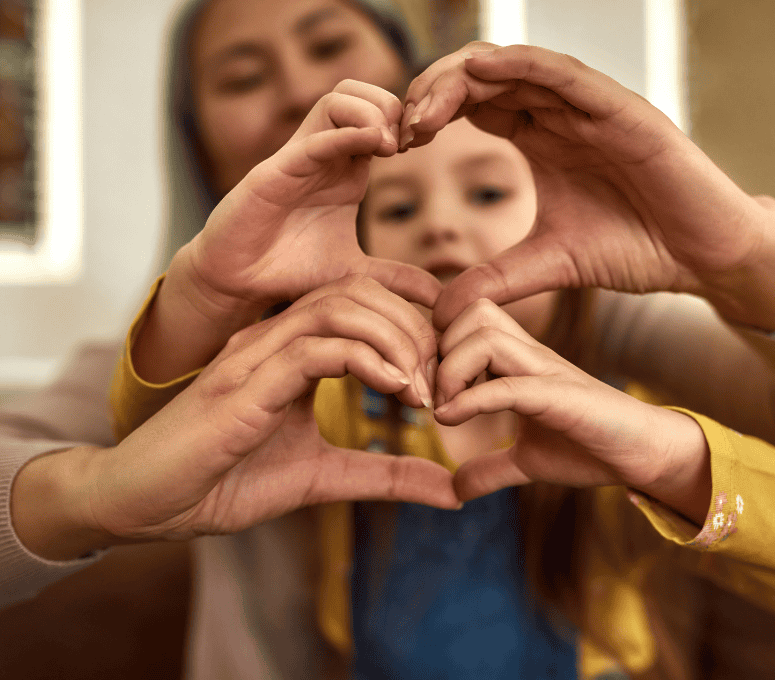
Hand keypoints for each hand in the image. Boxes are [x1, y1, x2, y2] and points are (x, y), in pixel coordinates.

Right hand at [84, 276, 454, 548]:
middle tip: (442, 381)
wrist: (145, 504)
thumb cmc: (223, 482)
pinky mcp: (244, 383)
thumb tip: (449, 490)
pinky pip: (314, 347)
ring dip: (395, 341)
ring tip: (422, 389)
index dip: (413, 331)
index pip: (363, 305)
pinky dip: (365, 360)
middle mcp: (274, 339)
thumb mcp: (323, 478)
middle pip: (359, 292)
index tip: (443, 379)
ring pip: (340, 307)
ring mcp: (256, 355)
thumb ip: (383, 475)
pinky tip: (396, 390)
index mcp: (292, 351)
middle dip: (413, 329)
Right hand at [185, 79, 439, 313]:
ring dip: (372, 113)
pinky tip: (375, 146)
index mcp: (346, 169)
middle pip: (359, 92)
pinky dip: (345, 134)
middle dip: (391, 107)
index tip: (424, 149)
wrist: (239, 284)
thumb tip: (439, 296)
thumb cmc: (291, 270)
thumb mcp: (356, 272)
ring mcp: (300, 159)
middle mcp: (324, 156)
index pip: (379, 114)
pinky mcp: (276, 173)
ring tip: (390, 147)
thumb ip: (397, 278)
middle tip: (406, 143)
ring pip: (337, 100)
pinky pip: (314, 139)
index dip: (406, 122)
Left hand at [400, 44, 774, 331]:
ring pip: (518, 69)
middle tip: (400, 126)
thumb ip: (494, 279)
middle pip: (485, 80)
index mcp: (540, 139)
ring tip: (425, 102)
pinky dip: (525, 66)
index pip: (474, 106)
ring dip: (466, 78)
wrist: (703, 259)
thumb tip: (440, 311)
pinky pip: (568, 76)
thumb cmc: (635, 250)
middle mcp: (561, 115)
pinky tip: (482, 68)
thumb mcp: (547, 264)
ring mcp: (593, 109)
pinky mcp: (625, 113)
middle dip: (435, 93)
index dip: (431, 115)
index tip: (396, 145)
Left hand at [432, 299, 711, 523]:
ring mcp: (546, 371)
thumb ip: (489, 468)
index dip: (435, 347)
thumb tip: (455, 489)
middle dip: (438, 350)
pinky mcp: (560, 396)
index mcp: (519, 359)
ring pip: (484, 336)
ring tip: (444, 408)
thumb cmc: (589, 448)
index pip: (466, 319)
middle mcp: (530, 354)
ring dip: (451, 372)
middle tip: (430, 394)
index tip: (424, 390)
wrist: (642, 455)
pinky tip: (450, 420)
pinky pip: (506, 385)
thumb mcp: (526, 460)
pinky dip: (470, 401)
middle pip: (471, 313)